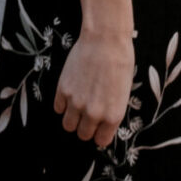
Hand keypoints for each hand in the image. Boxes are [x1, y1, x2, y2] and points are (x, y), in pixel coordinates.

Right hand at [53, 29, 133, 147]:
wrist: (105, 39)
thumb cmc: (120, 61)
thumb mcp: (123, 91)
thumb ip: (111, 110)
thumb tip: (102, 122)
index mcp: (113, 115)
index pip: (101, 140)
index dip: (100, 133)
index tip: (99, 127)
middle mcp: (94, 113)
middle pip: (83, 135)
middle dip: (85, 126)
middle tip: (88, 114)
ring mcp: (76, 102)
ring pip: (68, 125)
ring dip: (72, 118)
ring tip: (77, 105)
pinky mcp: (63, 90)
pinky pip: (58, 108)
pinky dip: (63, 104)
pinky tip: (71, 92)